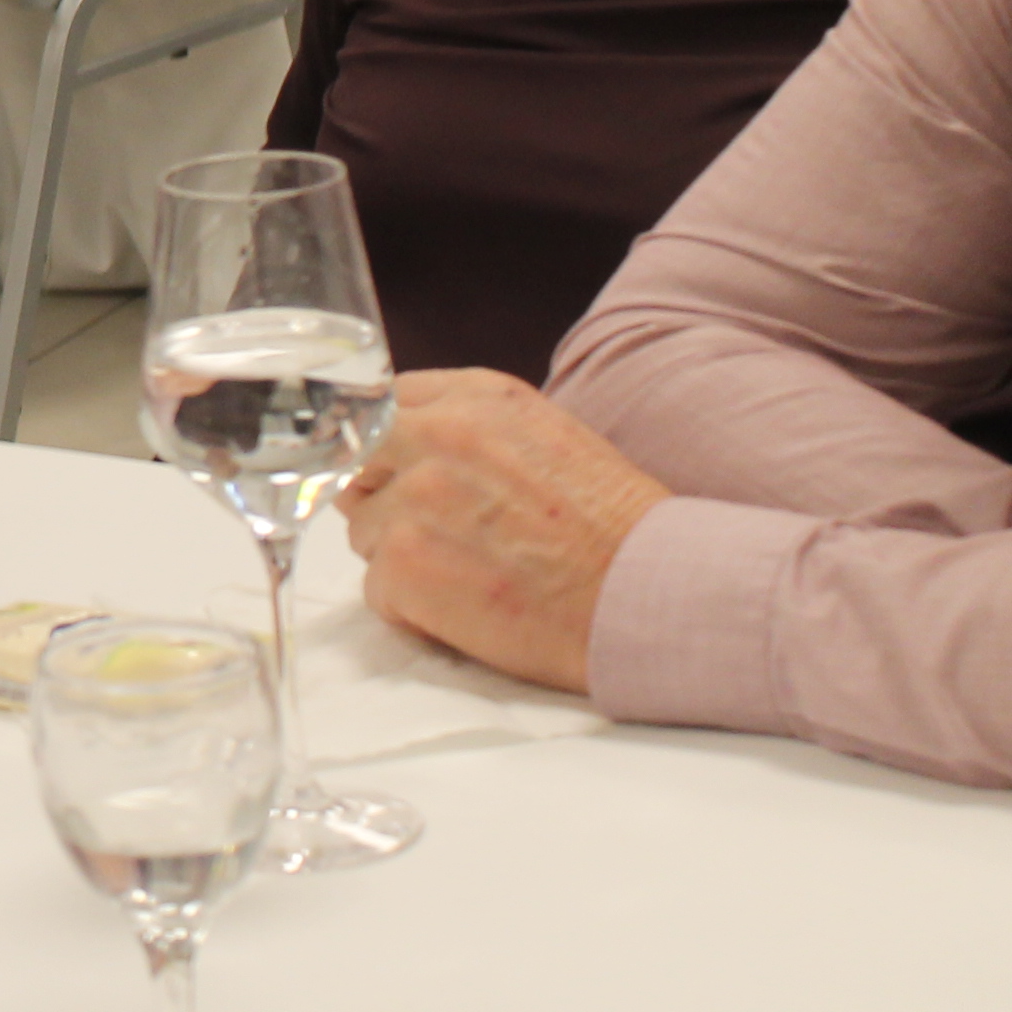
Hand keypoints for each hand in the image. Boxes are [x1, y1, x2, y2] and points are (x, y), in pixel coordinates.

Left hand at [339, 367, 668, 696]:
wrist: (652, 596)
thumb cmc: (612, 530)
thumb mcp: (546, 441)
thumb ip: (471, 432)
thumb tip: (404, 451)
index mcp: (476, 398)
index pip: (385, 405)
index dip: (396, 451)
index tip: (414, 480)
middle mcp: (437, 433)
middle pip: (359, 462)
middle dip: (386, 499)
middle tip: (443, 538)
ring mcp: (414, 495)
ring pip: (364, 529)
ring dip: (403, 559)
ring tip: (474, 578)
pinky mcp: (404, 561)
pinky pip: (376, 589)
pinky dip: (414, 611)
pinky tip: (470, 613)